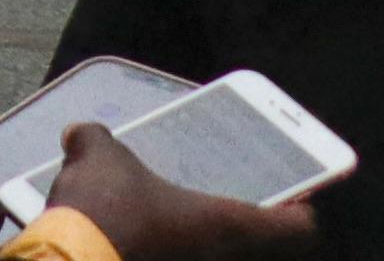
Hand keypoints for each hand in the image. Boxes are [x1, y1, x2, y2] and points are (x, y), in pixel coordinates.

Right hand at [46, 131, 322, 255]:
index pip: (300, 227)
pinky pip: (188, 260)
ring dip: (209, 241)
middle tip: (229, 196)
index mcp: (231, 222)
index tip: (293, 191)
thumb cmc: (107, 210)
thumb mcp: (99, 154)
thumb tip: (82, 135)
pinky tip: (148, 233)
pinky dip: (178, 251)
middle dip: (249, 224)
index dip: (301, 206)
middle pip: (264, 247)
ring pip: (223, 256)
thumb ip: (97, 139)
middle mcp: (226, 258)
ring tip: (182, 214)